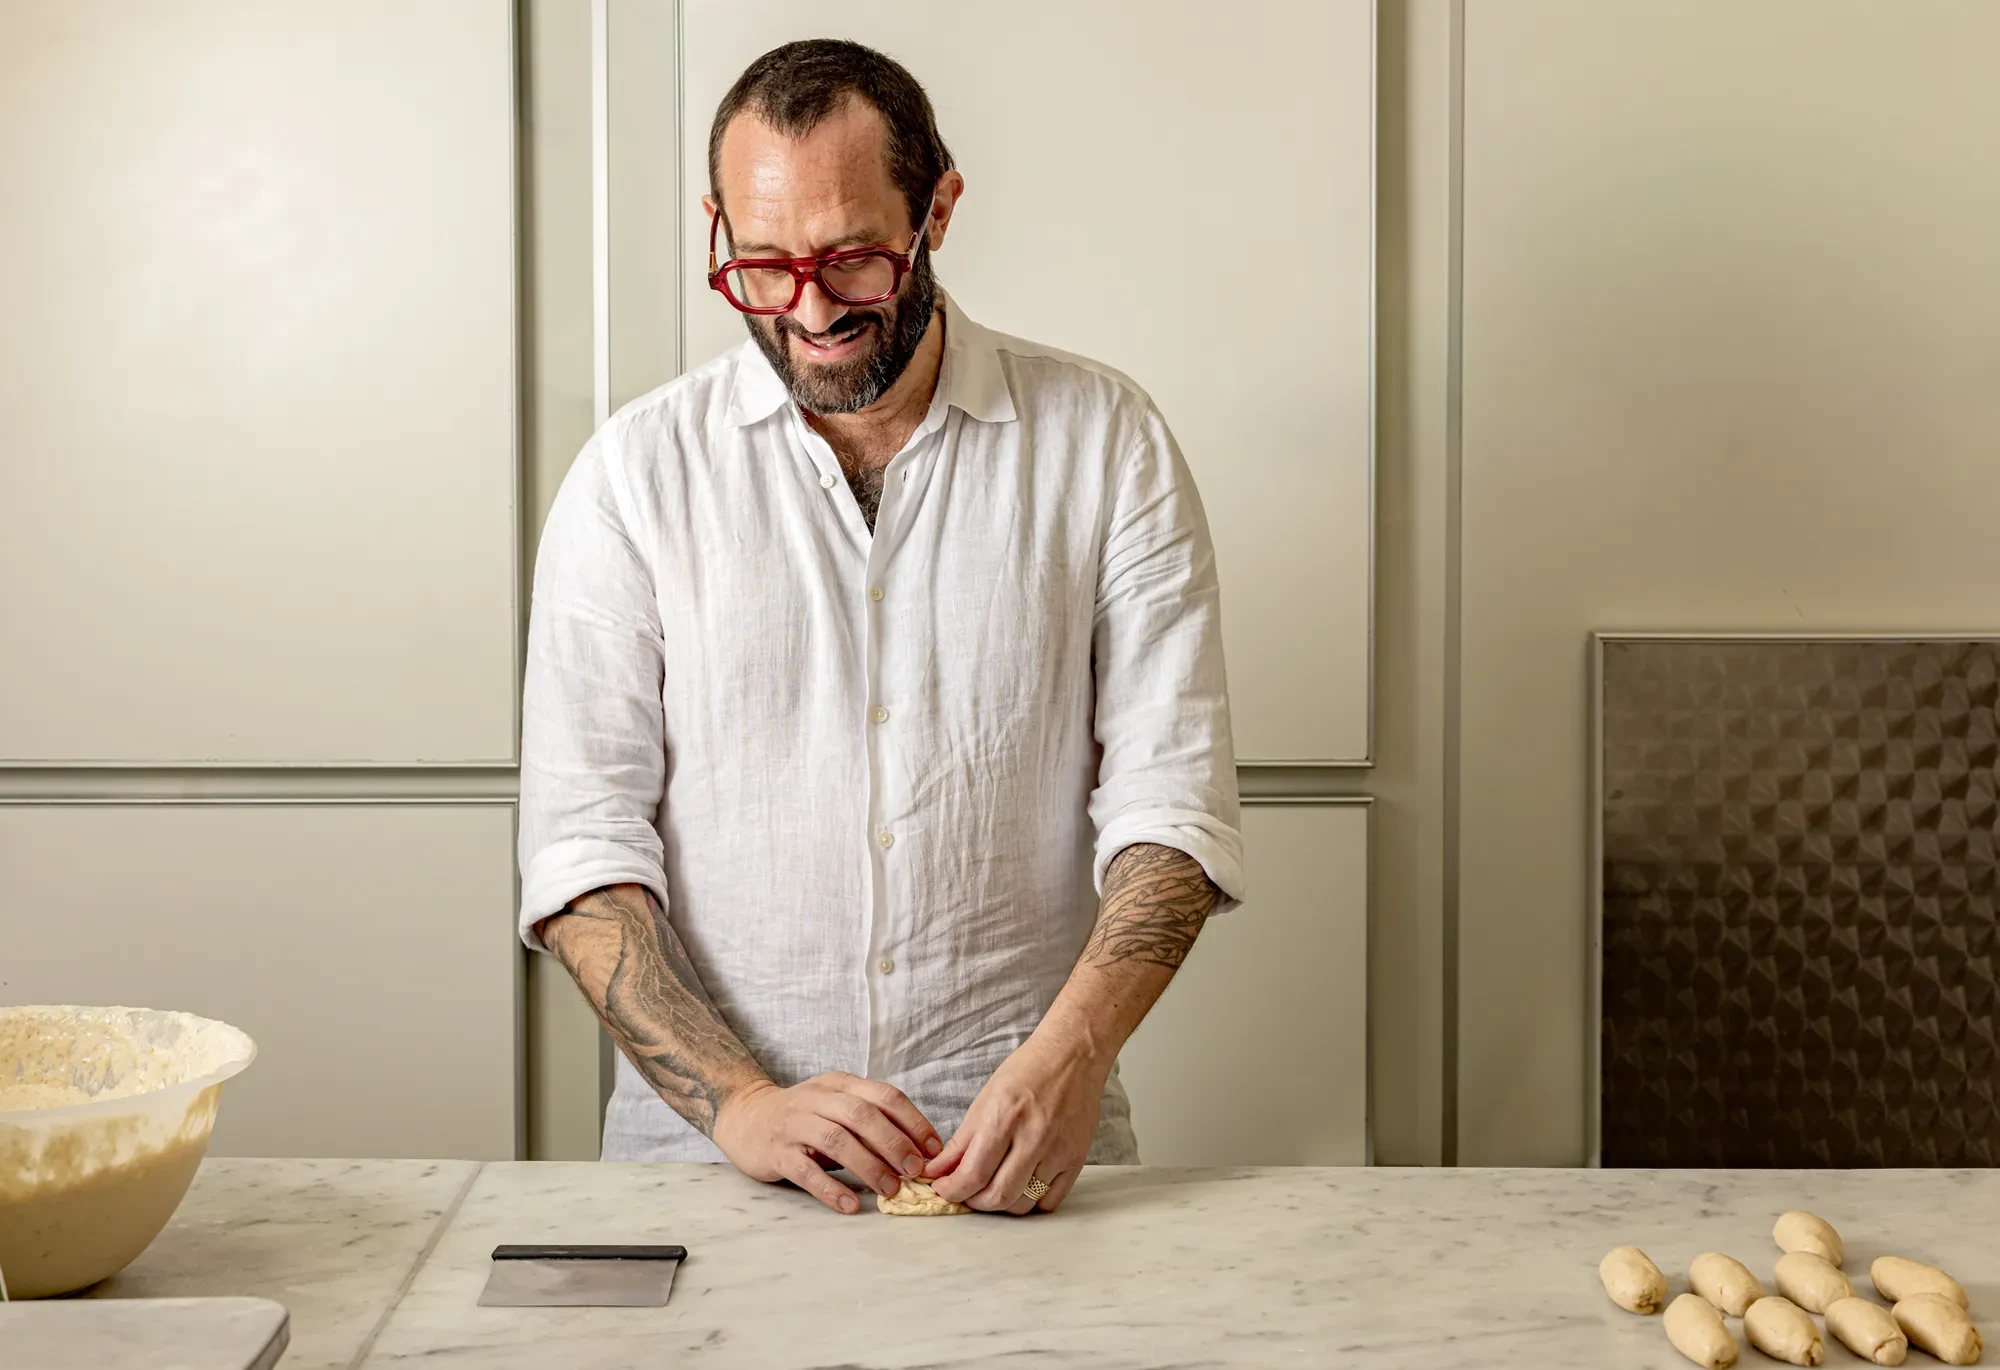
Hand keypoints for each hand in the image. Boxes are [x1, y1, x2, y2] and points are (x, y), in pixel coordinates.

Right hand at [711, 1072, 942, 1214]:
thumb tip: (917, 1151)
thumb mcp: (835, 1104)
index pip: (884, 1096)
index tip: (933, 1149)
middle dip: (894, 1142)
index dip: (913, 1122)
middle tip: (914, 1170)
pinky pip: (806, 1171)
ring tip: (889, 1189)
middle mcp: (818, 1099)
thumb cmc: (803, 1116)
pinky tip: (850, 1205)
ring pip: (836, 1140)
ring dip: (868, 1165)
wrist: (745, 1117)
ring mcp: (795, 1124)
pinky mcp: (776, 1152)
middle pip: (862, 1115)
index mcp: (840, 1084)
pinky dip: (830, 1189)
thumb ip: (869, 1120)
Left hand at [924, 1034, 1104, 1213]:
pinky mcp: (1077, 1159)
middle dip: (973, 1202)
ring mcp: (1059, 1151)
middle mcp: (1034, 1137)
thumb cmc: (1028, 1071)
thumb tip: (938, 1171)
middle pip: (998, 1196)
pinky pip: (1050, 1201)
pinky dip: (1031, 1201)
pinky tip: (1020, 1186)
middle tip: (965, 1192)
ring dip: (1001, 1204)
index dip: (952, 1190)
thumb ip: (961, 1141)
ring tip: (991, 1188)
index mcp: (1005, 1117)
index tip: (944, 1189)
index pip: (973, 1174)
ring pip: (1023, 1204)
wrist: (1073, 1055)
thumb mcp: (985, 1099)